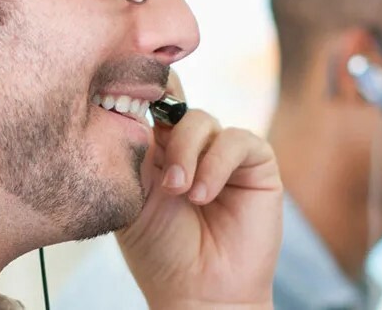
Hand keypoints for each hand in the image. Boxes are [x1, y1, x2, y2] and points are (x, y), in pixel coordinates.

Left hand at [115, 72, 282, 308]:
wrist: (198, 291)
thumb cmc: (161, 251)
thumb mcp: (133, 194)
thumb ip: (133, 149)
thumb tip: (128, 101)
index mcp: (157, 148)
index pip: (151, 102)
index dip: (141, 92)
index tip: (125, 94)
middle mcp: (190, 145)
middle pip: (175, 102)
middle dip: (164, 131)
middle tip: (162, 178)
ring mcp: (223, 153)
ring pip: (201, 120)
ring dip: (187, 154)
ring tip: (182, 194)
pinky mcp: (256, 163)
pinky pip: (235, 140)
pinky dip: (216, 164)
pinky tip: (203, 195)